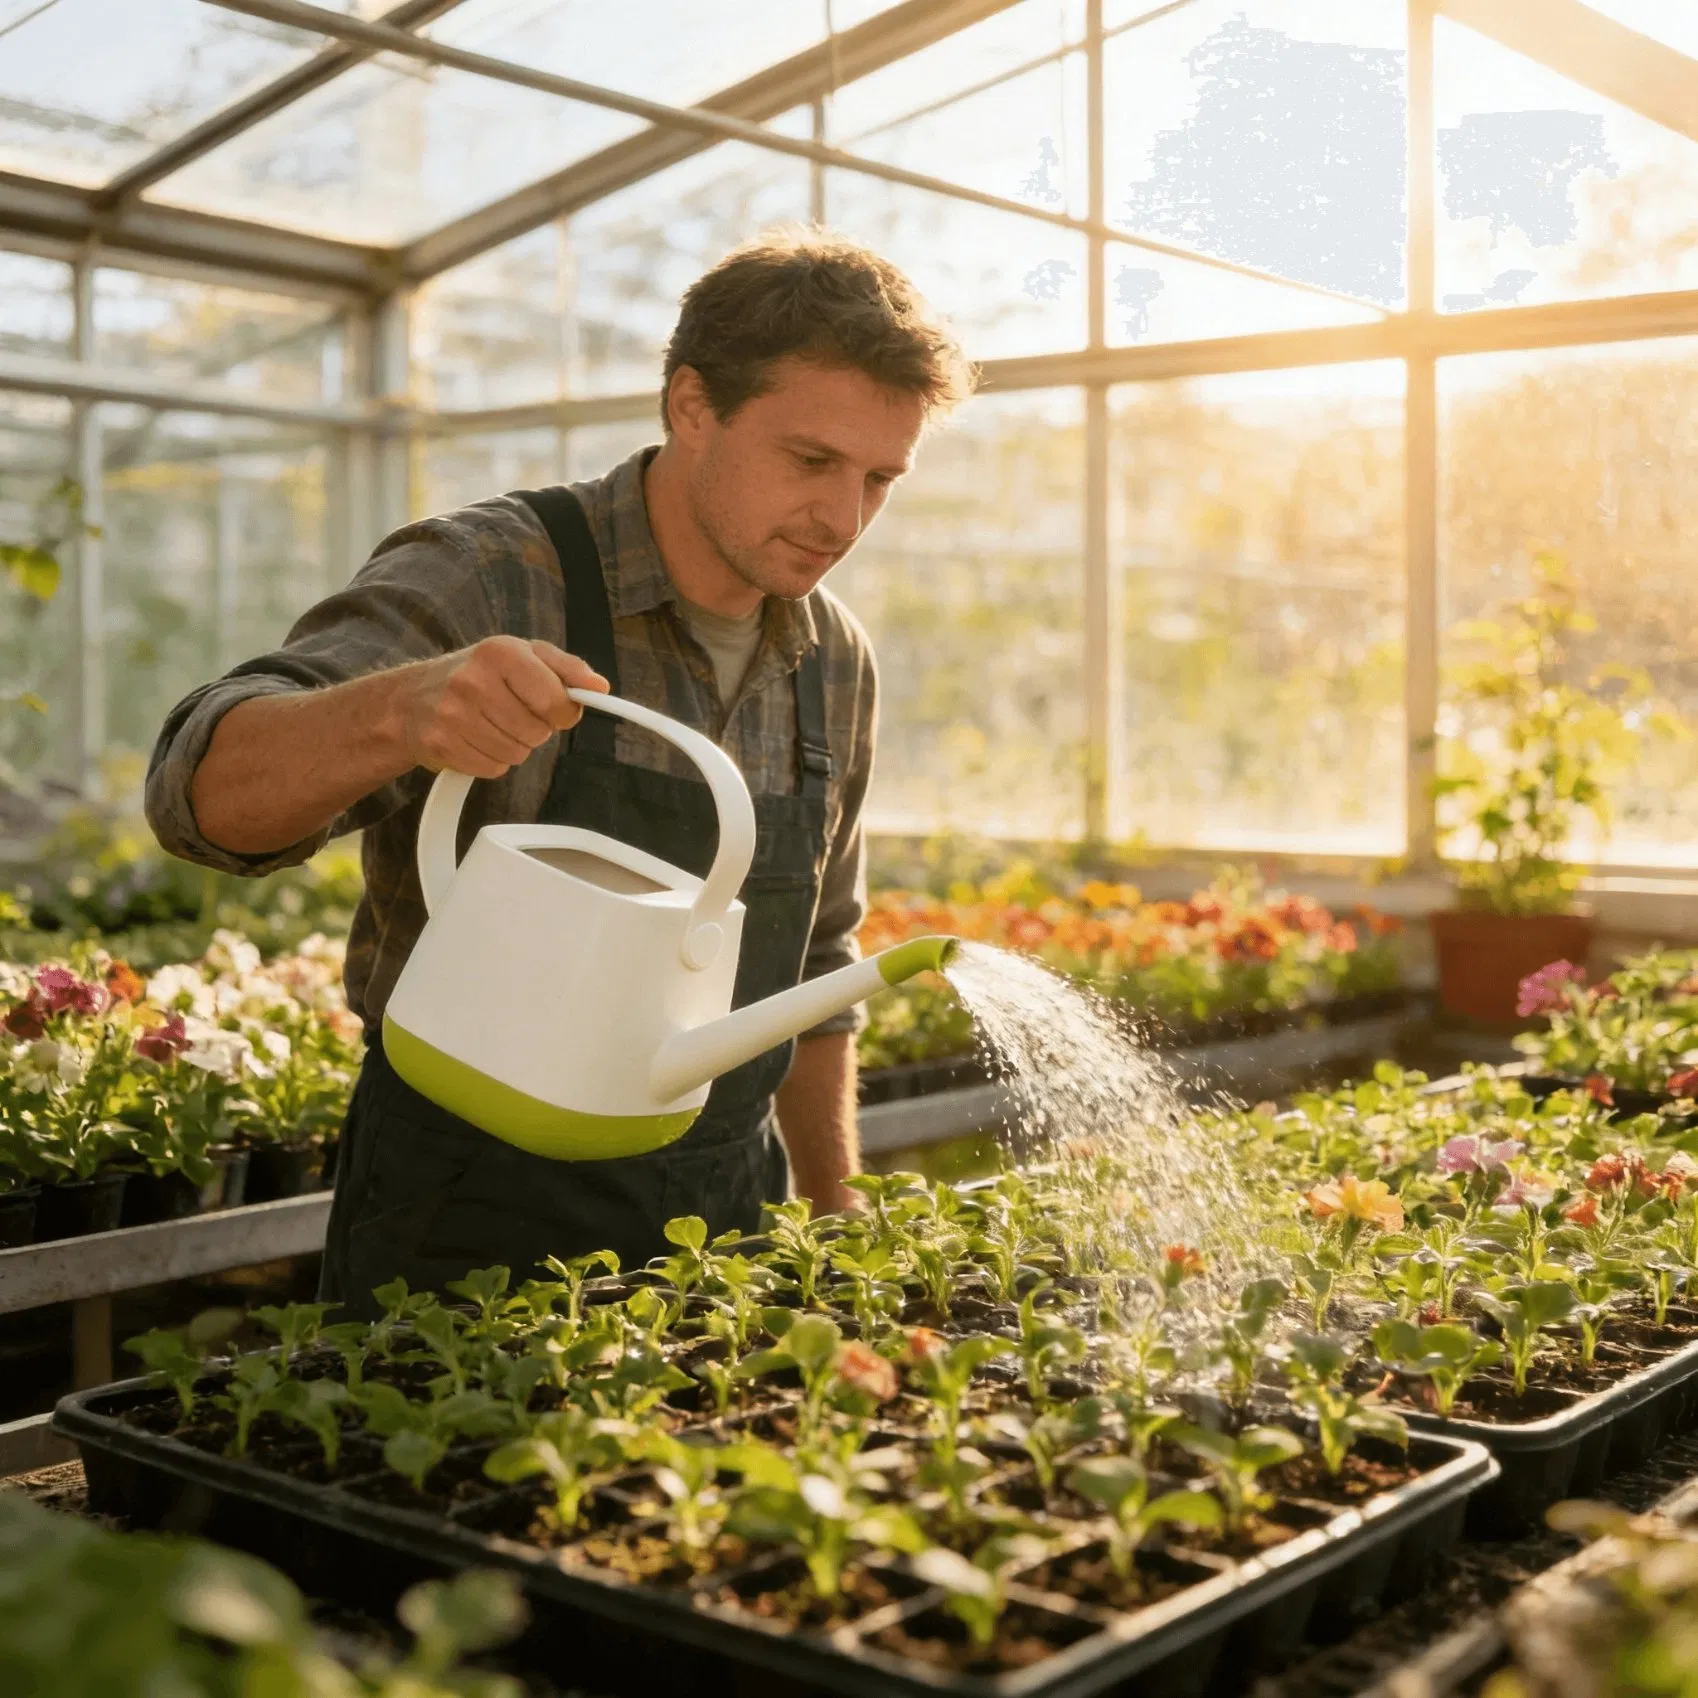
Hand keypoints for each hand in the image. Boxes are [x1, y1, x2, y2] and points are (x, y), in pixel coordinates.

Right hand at [404, 636, 608, 778]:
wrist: (411, 699)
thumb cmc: (476, 674)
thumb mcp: (522, 655)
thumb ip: (566, 668)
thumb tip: (600, 686)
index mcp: (500, 652)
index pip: (556, 699)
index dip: (563, 711)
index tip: (554, 707)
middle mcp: (473, 680)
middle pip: (538, 732)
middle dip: (534, 728)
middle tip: (513, 712)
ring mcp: (453, 714)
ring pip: (517, 754)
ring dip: (513, 745)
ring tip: (492, 724)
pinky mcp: (442, 745)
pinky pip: (493, 769)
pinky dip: (491, 760)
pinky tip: (476, 739)